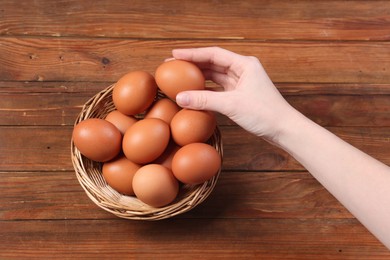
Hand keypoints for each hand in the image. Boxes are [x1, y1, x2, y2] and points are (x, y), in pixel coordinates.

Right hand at [172, 46, 295, 140]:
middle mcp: (243, 69)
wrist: (284, 129)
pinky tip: (194, 92)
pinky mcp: (240, 94)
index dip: (192, 53)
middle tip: (172, 66)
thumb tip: (180, 97)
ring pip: (215, 76)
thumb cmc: (266, 113)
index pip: (213, 54)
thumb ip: (205, 100)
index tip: (174, 55)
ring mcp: (242, 82)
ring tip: (180, 78)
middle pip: (213, 63)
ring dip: (198, 77)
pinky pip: (219, 88)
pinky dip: (206, 90)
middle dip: (193, 64)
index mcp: (245, 64)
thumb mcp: (232, 105)